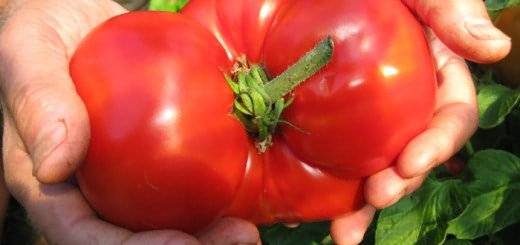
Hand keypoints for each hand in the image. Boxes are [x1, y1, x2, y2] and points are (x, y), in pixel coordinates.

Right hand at [0, 0, 258, 243]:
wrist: (78, 24)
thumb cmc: (42, 36)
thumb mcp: (28, 54)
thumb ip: (39, 104)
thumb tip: (53, 168)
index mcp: (52, 184)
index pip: (85, 234)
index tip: (181, 242)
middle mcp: (91, 189)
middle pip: (134, 236)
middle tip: (238, 238)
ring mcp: (125, 175)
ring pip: (164, 218)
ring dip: (209, 232)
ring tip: (247, 230)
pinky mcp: (154, 153)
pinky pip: (183, 179)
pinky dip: (217, 190)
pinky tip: (249, 187)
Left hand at [330, 0, 510, 243]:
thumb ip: (451, 11)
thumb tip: (496, 49)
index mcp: (434, 74)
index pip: (449, 119)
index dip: (436, 146)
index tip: (411, 163)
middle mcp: (403, 102)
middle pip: (411, 154)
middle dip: (399, 183)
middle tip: (376, 197)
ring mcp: (365, 116)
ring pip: (373, 165)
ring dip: (362, 203)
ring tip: (343, 231)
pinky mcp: (329, 121)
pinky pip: (331, 156)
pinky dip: (324, 187)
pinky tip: (309, 212)